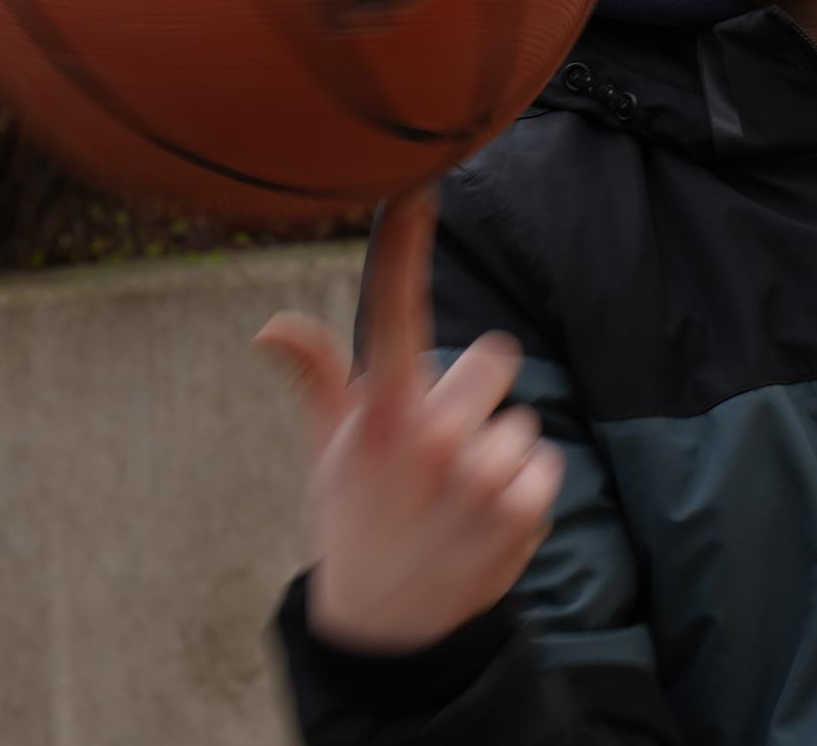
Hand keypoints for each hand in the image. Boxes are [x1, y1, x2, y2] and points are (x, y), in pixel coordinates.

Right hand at [254, 186, 565, 654]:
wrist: (388, 630)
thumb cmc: (355, 517)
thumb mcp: (328, 449)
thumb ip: (316, 377)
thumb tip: (270, 324)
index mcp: (380, 415)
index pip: (392, 312)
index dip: (402, 245)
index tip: (414, 186)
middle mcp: (433, 439)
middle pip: (493, 361)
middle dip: (473, 395)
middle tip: (436, 446)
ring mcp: (482, 478)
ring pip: (521, 420)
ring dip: (498, 450)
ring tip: (456, 494)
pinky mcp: (524, 514)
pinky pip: (546, 463)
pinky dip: (524, 488)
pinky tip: (483, 517)